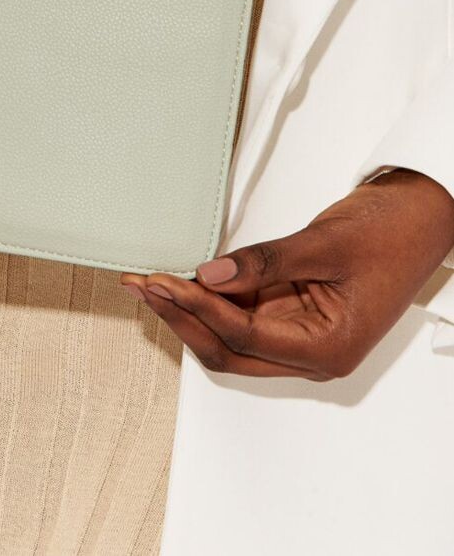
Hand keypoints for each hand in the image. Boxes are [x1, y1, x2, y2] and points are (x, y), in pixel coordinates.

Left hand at [120, 168, 453, 379]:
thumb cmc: (392, 232)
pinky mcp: (293, 309)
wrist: (420, 214)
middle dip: (183, 318)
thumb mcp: (325, 243)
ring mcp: (300, 332)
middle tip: (145, 288)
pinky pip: (242, 310)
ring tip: (153, 282)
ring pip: (230, 335)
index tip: (164, 281)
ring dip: (191, 308)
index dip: (199, 308)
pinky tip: (184, 277)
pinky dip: (211, 295)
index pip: (244, 337)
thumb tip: (211, 274)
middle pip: (229, 350)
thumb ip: (265, 261)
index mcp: (328, 349)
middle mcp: (311, 350)